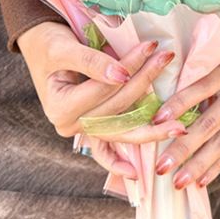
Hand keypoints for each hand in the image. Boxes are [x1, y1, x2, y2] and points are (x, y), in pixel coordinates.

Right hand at [17, 22, 186, 178]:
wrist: (40, 48)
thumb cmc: (49, 45)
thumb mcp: (64, 49)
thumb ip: (91, 62)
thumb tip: (122, 74)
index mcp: (60, 108)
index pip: (102, 88)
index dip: (127, 68)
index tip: (149, 47)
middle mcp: (70, 125)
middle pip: (116, 108)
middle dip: (144, 81)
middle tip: (166, 57)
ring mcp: (83, 130)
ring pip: (120, 132)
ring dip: (151, 129)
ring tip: (179, 127)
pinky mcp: (93, 129)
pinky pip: (109, 148)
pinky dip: (119, 161)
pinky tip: (136, 174)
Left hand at [151, 56, 219, 188]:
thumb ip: (202, 85)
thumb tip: (170, 111)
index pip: (198, 89)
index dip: (177, 105)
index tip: (156, 121)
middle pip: (209, 123)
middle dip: (183, 147)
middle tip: (161, 166)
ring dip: (198, 165)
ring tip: (178, 181)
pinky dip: (216, 167)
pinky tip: (201, 180)